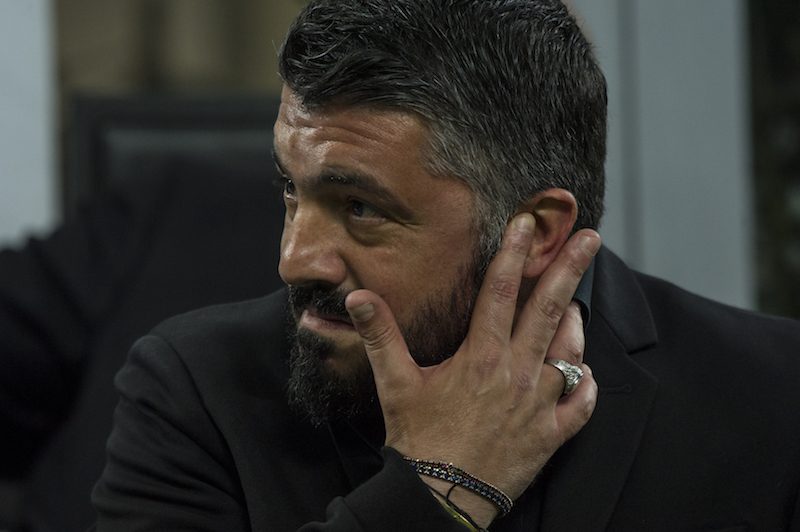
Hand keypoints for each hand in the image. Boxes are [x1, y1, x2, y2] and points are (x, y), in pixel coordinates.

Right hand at [345, 214, 599, 526]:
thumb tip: (357, 296)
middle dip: (570, 269)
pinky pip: (581, 404)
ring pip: (570, 352)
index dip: (513, 253)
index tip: (527, 224)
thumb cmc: (419, 440)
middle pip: (548, 310)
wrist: (442, 497)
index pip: (501, 292)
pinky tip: (583, 372)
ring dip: (576, 324)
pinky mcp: (551, 435)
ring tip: (578, 304)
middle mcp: (516, 373)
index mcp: (480, 356)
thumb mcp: (395, 384)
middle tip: (590, 239)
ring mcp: (539, 404)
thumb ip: (381, 336)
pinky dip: (585, 384)